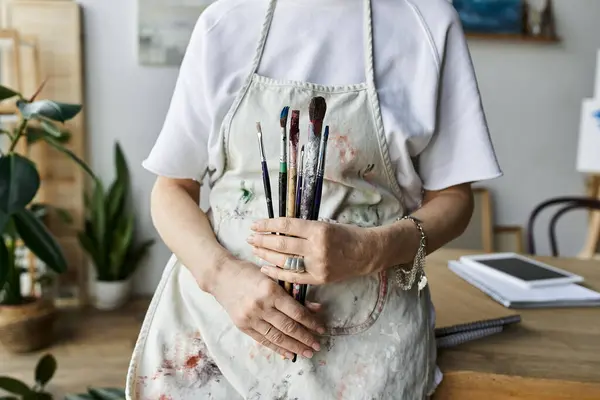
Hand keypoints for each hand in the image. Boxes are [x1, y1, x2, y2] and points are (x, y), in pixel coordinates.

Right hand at [210, 258, 324, 359]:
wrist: (221, 276)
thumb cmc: (249, 273)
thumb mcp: (273, 277)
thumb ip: (294, 293)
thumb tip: (316, 308)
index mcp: (270, 291)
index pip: (296, 312)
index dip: (311, 322)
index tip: (321, 329)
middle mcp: (261, 306)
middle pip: (288, 327)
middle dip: (305, 338)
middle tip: (317, 346)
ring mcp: (250, 318)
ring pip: (277, 337)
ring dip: (294, 347)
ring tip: (307, 352)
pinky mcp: (243, 326)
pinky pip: (264, 341)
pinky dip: (278, 348)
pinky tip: (289, 353)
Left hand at [247, 218, 380, 284]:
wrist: (367, 253)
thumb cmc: (346, 235)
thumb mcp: (325, 224)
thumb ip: (304, 228)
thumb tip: (278, 227)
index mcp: (318, 229)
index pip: (286, 225)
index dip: (268, 225)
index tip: (255, 224)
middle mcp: (316, 247)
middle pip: (282, 244)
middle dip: (262, 241)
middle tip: (250, 238)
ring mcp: (317, 265)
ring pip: (285, 261)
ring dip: (266, 255)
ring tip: (255, 250)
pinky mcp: (319, 278)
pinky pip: (293, 276)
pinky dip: (277, 272)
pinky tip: (265, 268)